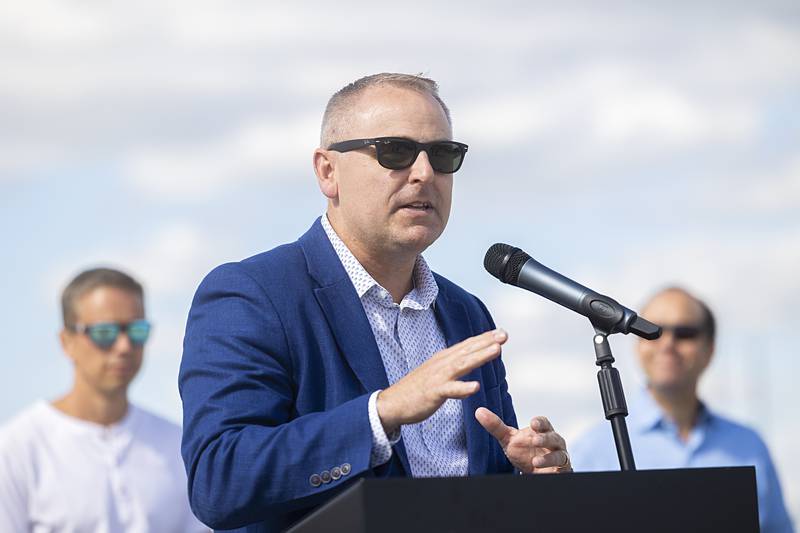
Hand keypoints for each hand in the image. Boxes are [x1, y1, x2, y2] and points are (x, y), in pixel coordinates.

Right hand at [377, 329, 507, 433]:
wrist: (393, 403)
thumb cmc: (415, 389)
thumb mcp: (435, 371)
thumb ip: (451, 365)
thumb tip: (466, 359)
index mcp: (443, 359)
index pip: (467, 345)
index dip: (484, 338)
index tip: (501, 333)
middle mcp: (442, 364)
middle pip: (467, 350)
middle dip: (486, 342)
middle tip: (504, 335)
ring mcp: (437, 377)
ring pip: (461, 365)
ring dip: (479, 357)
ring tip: (496, 351)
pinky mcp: (433, 392)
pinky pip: (450, 390)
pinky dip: (462, 388)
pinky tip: (475, 387)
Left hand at [475, 409, 570, 473]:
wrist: (533, 472)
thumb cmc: (524, 451)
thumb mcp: (508, 439)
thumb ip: (495, 426)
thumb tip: (478, 411)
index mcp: (541, 431)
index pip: (544, 423)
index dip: (540, 423)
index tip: (533, 423)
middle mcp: (553, 442)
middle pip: (554, 437)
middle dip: (545, 438)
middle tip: (534, 440)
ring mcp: (558, 456)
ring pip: (559, 454)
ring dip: (548, 458)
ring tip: (535, 462)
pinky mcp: (561, 470)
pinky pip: (562, 468)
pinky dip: (553, 468)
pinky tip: (540, 469)